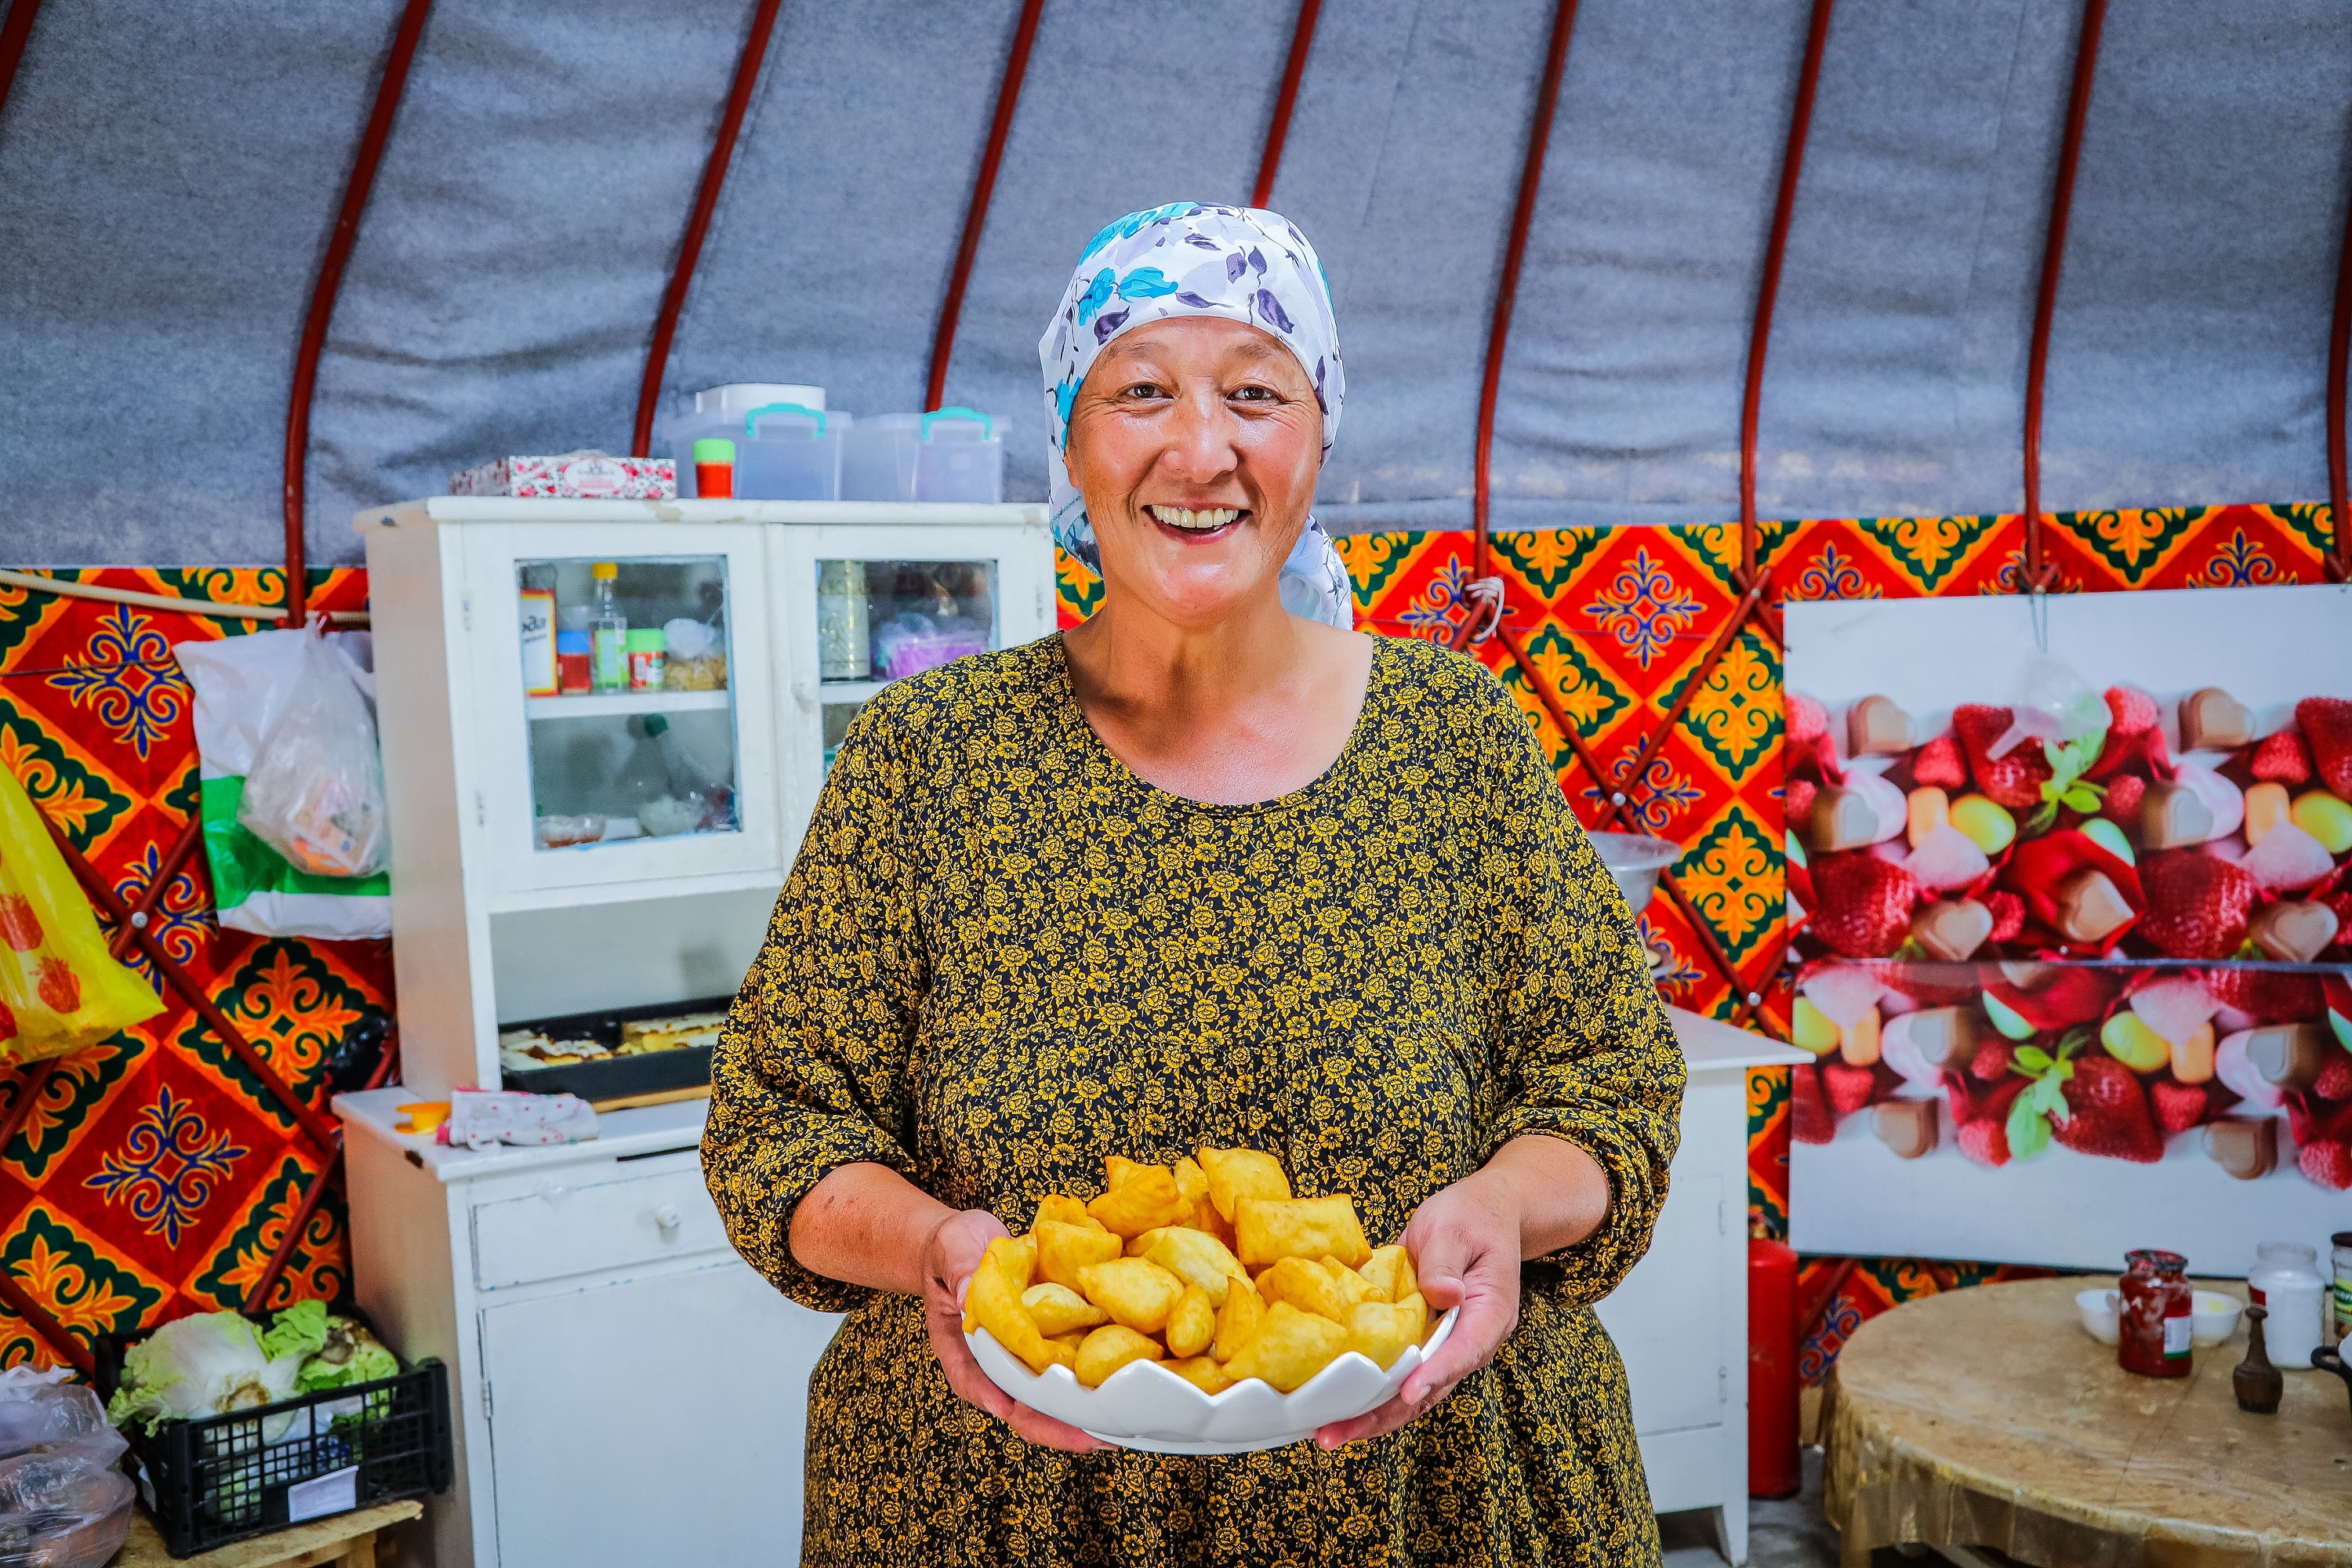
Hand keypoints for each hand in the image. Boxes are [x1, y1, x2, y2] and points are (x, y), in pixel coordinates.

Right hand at [920, 1208, 1110, 1452]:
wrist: (970, 1239)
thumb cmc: (952, 1248)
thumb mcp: (950, 1250)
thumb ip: (959, 1270)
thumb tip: (969, 1294)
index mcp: (963, 1347)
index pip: (973, 1381)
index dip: (992, 1399)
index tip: (1009, 1409)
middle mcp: (996, 1360)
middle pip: (1021, 1404)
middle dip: (1055, 1426)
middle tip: (1092, 1438)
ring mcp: (1024, 1354)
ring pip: (1050, 1394)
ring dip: (1080, 1412)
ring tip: (1117, 1427)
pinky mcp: (1049, 1339)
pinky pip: (1070, 1365)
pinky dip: (1092, 1378)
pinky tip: (1121, 1386)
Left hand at [1313, 1172, 1522, 1447]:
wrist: (1481, 1214)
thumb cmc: (1471, 1217)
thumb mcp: (1455, 1228)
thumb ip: (1446, 1262)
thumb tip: (1443, 1294)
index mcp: (1490, 1313)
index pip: (1464, 1350)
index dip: (1435, 1374)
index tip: (1407, 1394)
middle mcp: (1471, 1340)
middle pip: (1432, 1387)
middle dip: (1385, 1414)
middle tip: (1339, 1434)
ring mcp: (1447, 1346)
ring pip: (1411, 1392)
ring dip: (1371, 1415)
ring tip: (1330, 1434)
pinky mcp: (1423, 1342)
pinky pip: (1397, 1375)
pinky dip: (1369, 1393)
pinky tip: (1336, 1408)